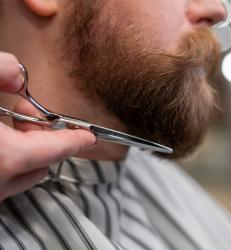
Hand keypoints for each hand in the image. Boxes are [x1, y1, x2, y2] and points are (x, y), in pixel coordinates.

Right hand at [0, 52, 95, 200]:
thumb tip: (18, 77)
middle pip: (42, 165)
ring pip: (23, 176)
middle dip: (44, 142)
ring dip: (26, 153)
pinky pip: (3, 181)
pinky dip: (8, 163)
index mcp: (3, 158)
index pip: (56, 150)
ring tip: (9, 126)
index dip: (76, 141)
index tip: (88, 136)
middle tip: (26, 115)